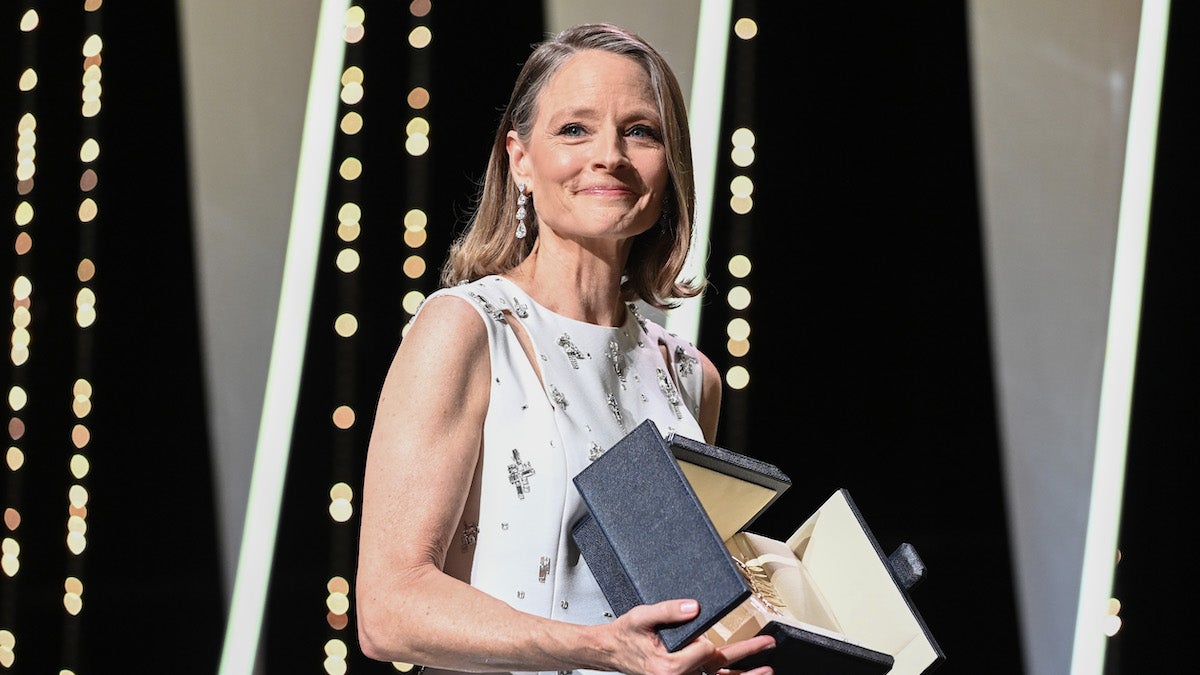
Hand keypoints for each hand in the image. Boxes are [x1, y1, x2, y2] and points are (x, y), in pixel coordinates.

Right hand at [596, 599, 774, 674]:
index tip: (693, 631)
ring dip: (744, 674)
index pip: (704, 650)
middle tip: (769, 645)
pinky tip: (742, 673)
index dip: (703, 638)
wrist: (610, 651)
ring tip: (767, 668)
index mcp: (669, 667)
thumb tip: (694, 607)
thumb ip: (668, 611)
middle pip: (719, 667)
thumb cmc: (624, 637)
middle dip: (747, 655)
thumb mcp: (642, 617)